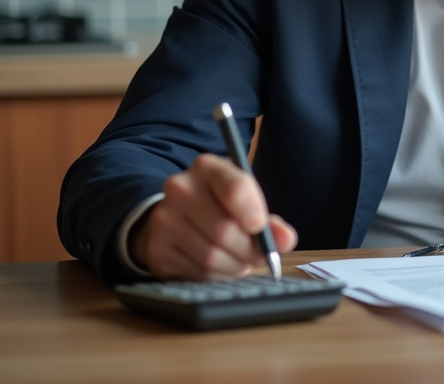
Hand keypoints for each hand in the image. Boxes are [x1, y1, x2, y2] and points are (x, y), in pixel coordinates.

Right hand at [130, 153, 297, 279]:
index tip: (260, 228)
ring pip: (211, 255)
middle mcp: (180, 188)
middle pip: (224, 229)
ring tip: (240, 260)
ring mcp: (164, 219)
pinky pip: (197, 272)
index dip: (252, 212)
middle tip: (259, 255)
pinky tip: (220, 266)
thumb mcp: (245, 201)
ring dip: (235, 265)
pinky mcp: (157, 249)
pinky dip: (217, 275)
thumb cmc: (219, 206)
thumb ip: (269, 221)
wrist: (176, 215)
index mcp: (208, 167)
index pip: (234, 187)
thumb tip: (286, 239)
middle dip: (249, 250)